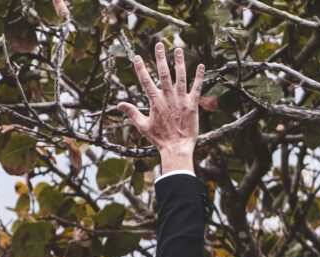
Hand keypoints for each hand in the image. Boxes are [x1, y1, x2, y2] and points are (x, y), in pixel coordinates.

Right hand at [117, 42, 203, 169]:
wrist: (176, 149)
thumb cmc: (159, 140)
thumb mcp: (143, 127)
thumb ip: (132, 113)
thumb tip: (118, 105)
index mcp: (155, 102)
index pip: (146, 82)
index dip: (141, 69)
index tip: (136, 57)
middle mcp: (168, 98)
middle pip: (164, 73)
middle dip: (161, 58)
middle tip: (159, 44)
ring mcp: (181, 100)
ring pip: (181, 77)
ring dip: (180, 62)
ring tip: (178, 49)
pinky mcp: (192, 104)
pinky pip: (197, 87)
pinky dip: (199, 76)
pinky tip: (200, 65)